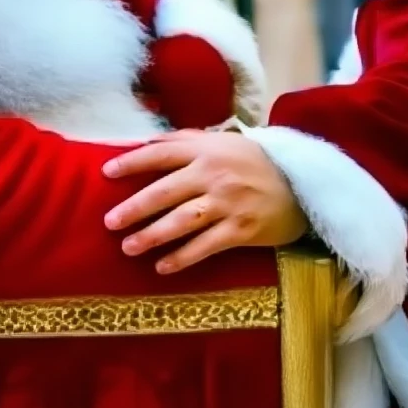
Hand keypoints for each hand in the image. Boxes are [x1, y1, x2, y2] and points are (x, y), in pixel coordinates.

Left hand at [103, 131, 307, 273]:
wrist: (301, 186)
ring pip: (181, 221)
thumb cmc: (254, 162)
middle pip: (164, 192)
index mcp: (207, 150)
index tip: (107, 173)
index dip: (132, 162)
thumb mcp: (222, 142)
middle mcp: (214, 174)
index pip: (160, 154)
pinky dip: (181, 258)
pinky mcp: (241, 230)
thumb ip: (185, 141)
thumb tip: (145, 142)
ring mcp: (228, 203)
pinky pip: (204, 246)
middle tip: (109, 222)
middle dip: (133, 208)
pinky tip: (162, 267)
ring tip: (128, 247)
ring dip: (151, 236)